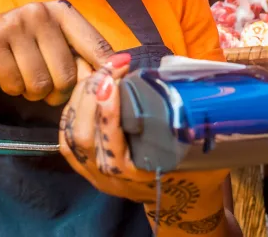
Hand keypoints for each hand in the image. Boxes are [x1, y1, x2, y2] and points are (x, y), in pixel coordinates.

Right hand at [0, 0, 115, 105]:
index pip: (94, 45)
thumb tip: (122, 67)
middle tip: (48, 87)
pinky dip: (14, 90)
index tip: (113, 87)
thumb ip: (84, 57)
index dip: (105, 71)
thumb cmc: (24, 52)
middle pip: (67, 74)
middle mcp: (38, 11)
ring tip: (27, 80)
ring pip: (41, 84)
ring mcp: (12, 24)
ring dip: (35, 93)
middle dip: (59, 91)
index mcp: (62, 10)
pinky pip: (16, 85)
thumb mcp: (55, 47)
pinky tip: (8, 76)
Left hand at [60, 56, 229, 234]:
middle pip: (83, 136)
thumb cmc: (194, 172)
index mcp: (139, 175)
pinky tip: (87, 87)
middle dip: (92, 94)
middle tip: (111, 65)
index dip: (108, 113)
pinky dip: (73, 108)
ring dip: (81, 97)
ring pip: (71, 134)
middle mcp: (110, 177)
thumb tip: (187, 76)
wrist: (179, 202)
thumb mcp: (200, 150)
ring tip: (100, 71)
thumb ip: (194, 120)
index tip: (114, 80)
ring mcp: (94, 173)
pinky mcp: (85, 167)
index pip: (112, 146)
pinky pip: (66, 137)